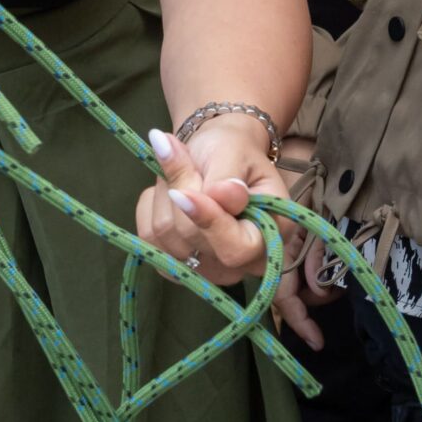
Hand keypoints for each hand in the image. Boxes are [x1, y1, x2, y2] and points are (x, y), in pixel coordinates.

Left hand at [134, 124, 315, 344]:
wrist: (217, 155)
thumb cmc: (233, 151)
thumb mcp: (233, 152)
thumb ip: (227, 175)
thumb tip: (223, 194)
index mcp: (273, 235)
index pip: (237, 248)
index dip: (209, 222)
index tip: (183, 192)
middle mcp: (244, 264)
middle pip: (192, 239)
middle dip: (183, 190)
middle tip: (187, 157)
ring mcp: (209, 270)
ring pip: (165, 236)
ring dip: (166, 194)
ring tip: (183, 170)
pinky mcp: (177, 267)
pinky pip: (148, 237)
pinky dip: (151, 206)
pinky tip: (168, 191)